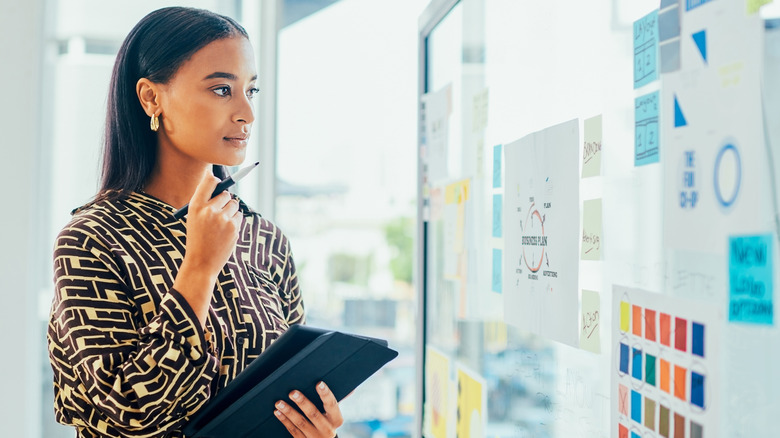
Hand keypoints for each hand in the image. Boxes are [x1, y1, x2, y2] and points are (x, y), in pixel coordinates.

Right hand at [173, 171, 242, 324]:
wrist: (201, 262)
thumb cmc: (197, 238)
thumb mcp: (194, 218)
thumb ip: (204, 201)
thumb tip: (218, 180)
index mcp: (195, 206)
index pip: (209, 181)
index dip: (215, 179)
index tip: (217, 180)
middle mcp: (209, 210)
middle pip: (225, 193)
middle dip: (224, 200)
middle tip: (218, 212)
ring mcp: (222, 219)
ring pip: (234, 204)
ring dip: (230, 211)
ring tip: (220, 225)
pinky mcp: (233, 227)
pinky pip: (239, 216)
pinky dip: (235, 221)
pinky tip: (225, 232)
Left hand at [274, 381, 343, 437]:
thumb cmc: (328, 421)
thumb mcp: (334, 413)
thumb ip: (337, 400)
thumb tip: (351, 387)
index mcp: (336, 419)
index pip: (332, 404)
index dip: (325, 394)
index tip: (319, 383)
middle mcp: (327, 429)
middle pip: (314, 414)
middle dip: (302, 402)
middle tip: (292, 392)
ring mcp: (314, 437)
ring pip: (300, 423)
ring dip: (289, 412)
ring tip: (279, 403)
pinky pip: (293, 431)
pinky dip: (284, 421)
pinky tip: (278, 412)